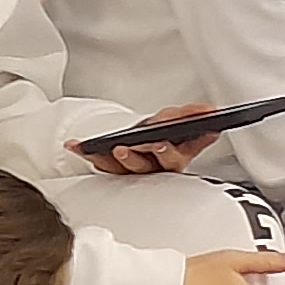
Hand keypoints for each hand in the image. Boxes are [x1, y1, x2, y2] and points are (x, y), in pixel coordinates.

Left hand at [76, 103, 227, 178]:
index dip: (166, 151)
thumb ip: (191, 118)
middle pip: (146, 166)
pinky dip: (86, 152)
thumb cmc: (162, 137)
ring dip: (115, 159)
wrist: (142, 145)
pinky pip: (99, 164)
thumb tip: (209, 113)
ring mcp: (131, 171)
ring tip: (113, 147)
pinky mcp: (113, 170)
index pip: (173, 157)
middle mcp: (152, 169)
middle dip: (139, 157)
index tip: (160, 143)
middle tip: (128, 148)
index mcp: (173, 160)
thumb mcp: (178, 124)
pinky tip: (74, 144)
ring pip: (122, 169)